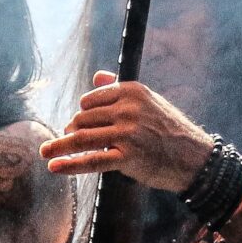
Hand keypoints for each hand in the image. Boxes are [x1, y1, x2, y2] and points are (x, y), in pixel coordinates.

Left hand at [36, 70, 214, 192]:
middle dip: (72, 132)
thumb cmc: (171, 131)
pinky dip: (70, 164)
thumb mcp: (149, 101)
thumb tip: (97, 76)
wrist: (195, 159)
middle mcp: (128, 109)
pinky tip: (54, 166)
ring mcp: (127, 133)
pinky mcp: (128, 157)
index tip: (78, 125)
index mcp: (132, 91)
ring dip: (59, 146)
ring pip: (82, 138)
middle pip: (83, 119)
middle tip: (69, 142)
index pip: (90, 101)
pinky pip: (91, 160)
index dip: (81, 115)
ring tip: (45, 152)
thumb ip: (119, 88)